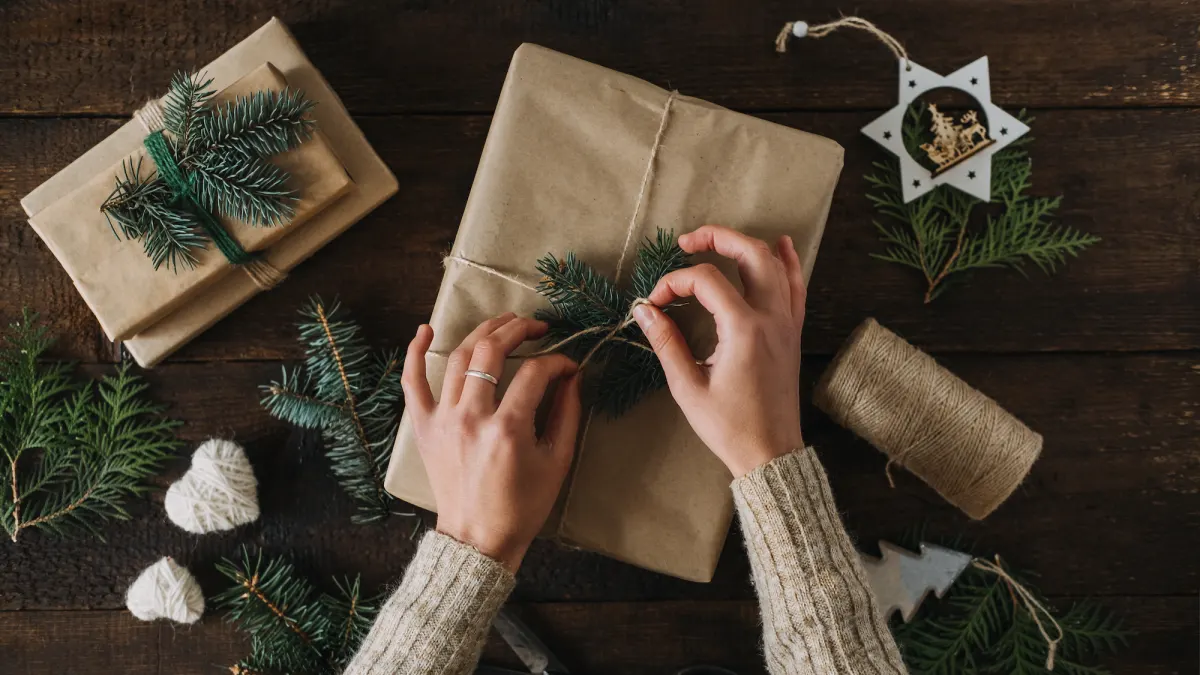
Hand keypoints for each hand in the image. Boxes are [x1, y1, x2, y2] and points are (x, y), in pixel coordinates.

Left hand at [402, 314, 581, 571]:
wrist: (478, 539)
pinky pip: (413, 382)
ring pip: (459, 357)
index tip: (569, 365)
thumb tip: (572, 376)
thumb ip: (567, 414)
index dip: (557, 361)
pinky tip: (425, 330)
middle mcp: (471, 418)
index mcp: (507, 429)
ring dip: (483, 331)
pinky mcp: (424, 427)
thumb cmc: (522, 506)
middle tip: (537, 326)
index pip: (535, 373)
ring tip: (504, 322)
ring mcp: (442, 420)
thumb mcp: (556, 462)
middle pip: (492, 352)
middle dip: (519, 329)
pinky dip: (415, 353)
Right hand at [632, 225, 806, 476]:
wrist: (770, 453)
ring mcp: (787, 323)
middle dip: (717, 238)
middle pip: (750, 254)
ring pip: (776, 265)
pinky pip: (796, 287)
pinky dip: (789, 263)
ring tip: (720, 239)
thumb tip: (644, 310)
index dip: (675, 283)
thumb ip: (666, 343)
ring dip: (747, 245)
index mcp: (744, 329)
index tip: (654, 303)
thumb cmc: (729, 426)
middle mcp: (771, 317)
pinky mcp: (792, 333)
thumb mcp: (688, 387)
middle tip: (687, 242)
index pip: (707, 281)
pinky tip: (783, 245)